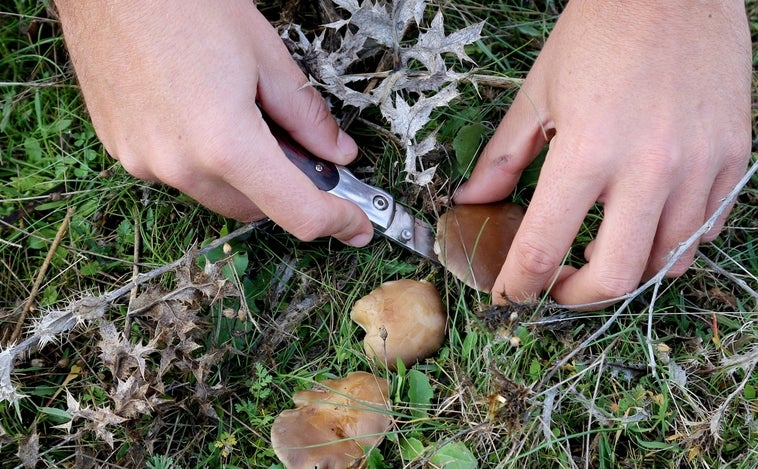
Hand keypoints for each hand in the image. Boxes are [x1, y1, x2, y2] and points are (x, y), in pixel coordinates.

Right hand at [55, 0, 373, 246]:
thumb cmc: (183, 1)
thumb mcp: (266, 54)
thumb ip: (306, 115)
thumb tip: (336, 152)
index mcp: (225, 144)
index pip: (297, 213)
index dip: (337, 223)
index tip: (357, 225)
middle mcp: (180, 166)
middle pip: (255, 209)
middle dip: (288, 191)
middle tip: (306, 155)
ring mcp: (144, 161)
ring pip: (217, 194)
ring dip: (245, 178)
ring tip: (249, 121)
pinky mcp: (121, 149)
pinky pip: (180, 174)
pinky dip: (206, 162)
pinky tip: (208, 117)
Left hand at [454, 1, 750, 306]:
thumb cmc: (596, 34)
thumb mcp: (536, 94)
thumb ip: (501, 158)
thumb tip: (471, 202)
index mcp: (587, 153)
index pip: (543, 248)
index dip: (518, 285)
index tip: (508, 297)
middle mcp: (649, 169)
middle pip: (614, 277)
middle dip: (576, 296)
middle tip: (558, 284)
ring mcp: (700, 167)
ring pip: (666, 262)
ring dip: (626, 271)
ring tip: (600, 254)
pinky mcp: (733, 157)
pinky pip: (705, 228)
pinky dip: (670, 242)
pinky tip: (645, 223)